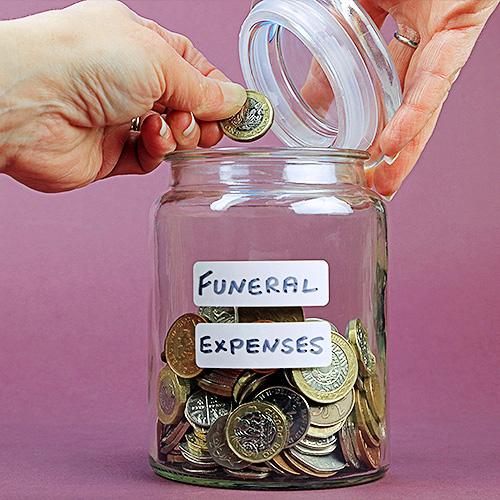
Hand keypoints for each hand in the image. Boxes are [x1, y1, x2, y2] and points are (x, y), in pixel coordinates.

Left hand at [0, 0, 246, 191]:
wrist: (32, 103)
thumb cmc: (85, 61)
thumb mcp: (161, 62)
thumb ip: (202, 88)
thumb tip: (235, 101)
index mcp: (140, 44)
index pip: (193, 69)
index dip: (218, 92)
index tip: (239, 111)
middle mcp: (129, 80)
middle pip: (186, 106)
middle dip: (201, 118)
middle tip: (204, 124)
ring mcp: (120, 117)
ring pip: (172, 135)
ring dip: (179, 134)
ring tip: (168, 127)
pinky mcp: (111, 152)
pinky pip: (150, 157)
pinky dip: (157, 151)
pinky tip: (150, 139)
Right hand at [253, 0, 498, 198]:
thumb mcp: (346, 5)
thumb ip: (327, 46)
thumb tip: (312, 99)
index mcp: (393, 22)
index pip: (372, 81)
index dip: (358, 119)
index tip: (343, 151)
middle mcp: (421, 36)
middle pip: (401, 103)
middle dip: (385, 148)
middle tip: (369, 184)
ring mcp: (443, 34)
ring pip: (423, 102)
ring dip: (403, 148)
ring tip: (382, 184)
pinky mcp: (461, 27)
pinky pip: (433, 80)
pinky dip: (411, 113)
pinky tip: (391, 145)